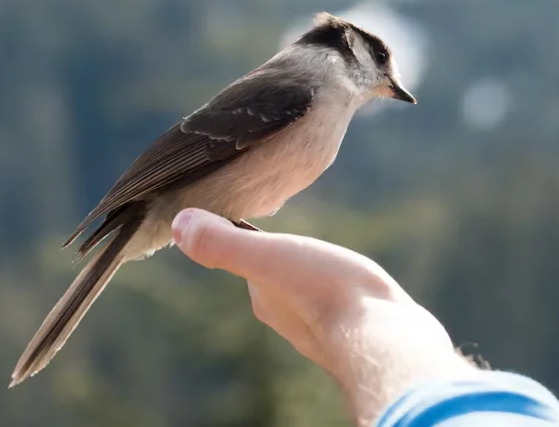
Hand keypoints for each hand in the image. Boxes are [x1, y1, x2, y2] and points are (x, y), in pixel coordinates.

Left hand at [171, 208, 476, 425]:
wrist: (381, 335)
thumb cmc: (325, 290)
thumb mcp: (268, 256)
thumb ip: (222, 243)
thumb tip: (177, 223)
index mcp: (263, 296)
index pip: (248, 261)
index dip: (252, 240)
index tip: (265, 221)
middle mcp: (285, 317)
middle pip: (276, 278)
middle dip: (283, 258)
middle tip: (296, 235)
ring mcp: (320, 326)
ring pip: (308, 292)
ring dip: (313, 275)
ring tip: (328, 259)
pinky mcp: (353, 329)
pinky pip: (339, 304)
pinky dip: (340, 291)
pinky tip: (355, 286)